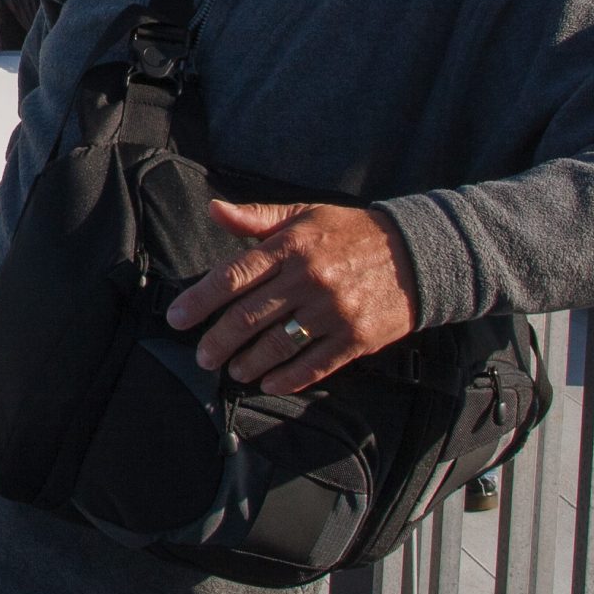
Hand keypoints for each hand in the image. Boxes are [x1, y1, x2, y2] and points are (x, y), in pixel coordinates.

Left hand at [164, 200, 417, 393]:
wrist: (417, 254)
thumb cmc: (349, 233)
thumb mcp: (303, 214)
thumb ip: (256, 217)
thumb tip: (215, 210)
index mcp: (291, 246)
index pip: (234, 275)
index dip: (200, 300)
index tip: (177, 318)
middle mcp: (309, 278)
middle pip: (249, 316)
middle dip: (217, 340)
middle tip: (201, 356)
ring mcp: (333, 311)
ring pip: (278, 344)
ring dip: (248, 362)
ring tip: (232, 369)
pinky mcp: (356, 338)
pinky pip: (315, 365)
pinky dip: (288, 378)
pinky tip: (269, 383)